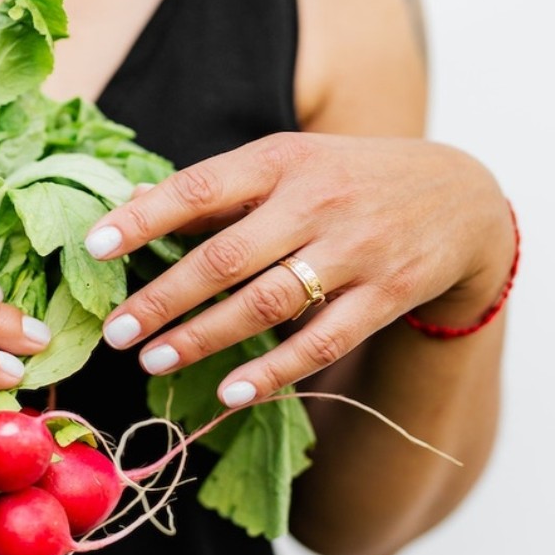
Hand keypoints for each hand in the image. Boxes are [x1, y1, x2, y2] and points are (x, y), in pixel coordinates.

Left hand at [84, 132, 513, 407]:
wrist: (461, 195)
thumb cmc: (345, 179)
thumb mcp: (286, 164)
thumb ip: (216, 190)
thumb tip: (129, 205)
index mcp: (280, 160)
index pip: (199, 188)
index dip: (144, 219)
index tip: (94, 247)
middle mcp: (316, 201)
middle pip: (225, 257)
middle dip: (163, 298)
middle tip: (115, 332)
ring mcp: (355, 249)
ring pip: (266, 304)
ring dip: (203, 338)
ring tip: (153, 360)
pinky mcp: (385, 295)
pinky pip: (322, 342)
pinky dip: (274, 373)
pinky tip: (230, 394)